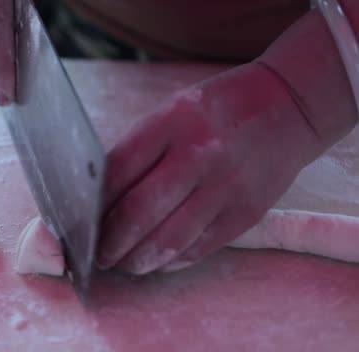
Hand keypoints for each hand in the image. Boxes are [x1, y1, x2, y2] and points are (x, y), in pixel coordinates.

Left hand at [96, 62, 322, 273]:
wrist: (289, 105)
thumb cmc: (216, 109)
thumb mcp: (171, 111)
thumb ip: (139, 149)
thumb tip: (100, 198)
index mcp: (172, 122)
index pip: (117, 171)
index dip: (93, 204)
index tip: (80, 222)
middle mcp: (199, 154)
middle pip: (138, 212)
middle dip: (110, 242)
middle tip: (98, 254)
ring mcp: (226, 186)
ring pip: (168, 240)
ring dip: (137, 260)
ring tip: (123, 264)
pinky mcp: (246, 212)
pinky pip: (199, 248)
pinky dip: (171, 261)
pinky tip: (157, 262)